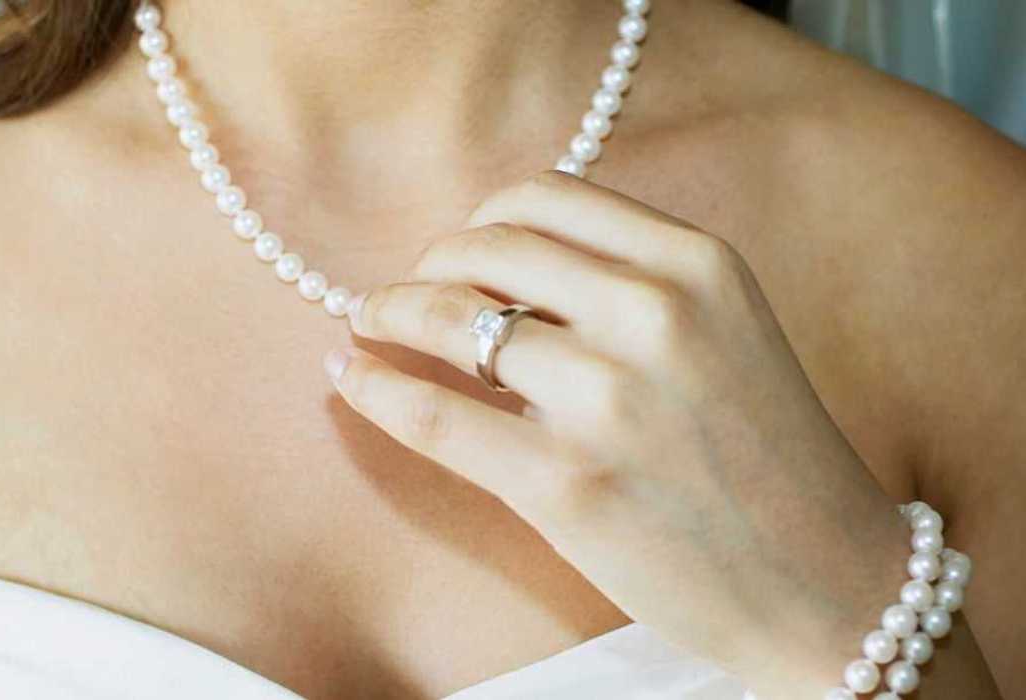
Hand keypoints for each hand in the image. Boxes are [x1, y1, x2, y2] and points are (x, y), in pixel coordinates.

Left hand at [323, 170, 915, 697]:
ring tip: (369, 326)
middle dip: (427, 265)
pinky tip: (349, 376)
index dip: (479, 219)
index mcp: (697, 264)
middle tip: (405, 293)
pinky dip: (374, 388)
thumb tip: (497, 262)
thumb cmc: (769, 458)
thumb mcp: (729, 330)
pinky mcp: (565, 485)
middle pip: (486, 247)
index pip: (544, 197)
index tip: (458, 252)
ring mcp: (608, 402)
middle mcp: (654, 315)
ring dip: (388, 313)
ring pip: (449, 321)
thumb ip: (632, 283)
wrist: (832, 585)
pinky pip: (432, 414)